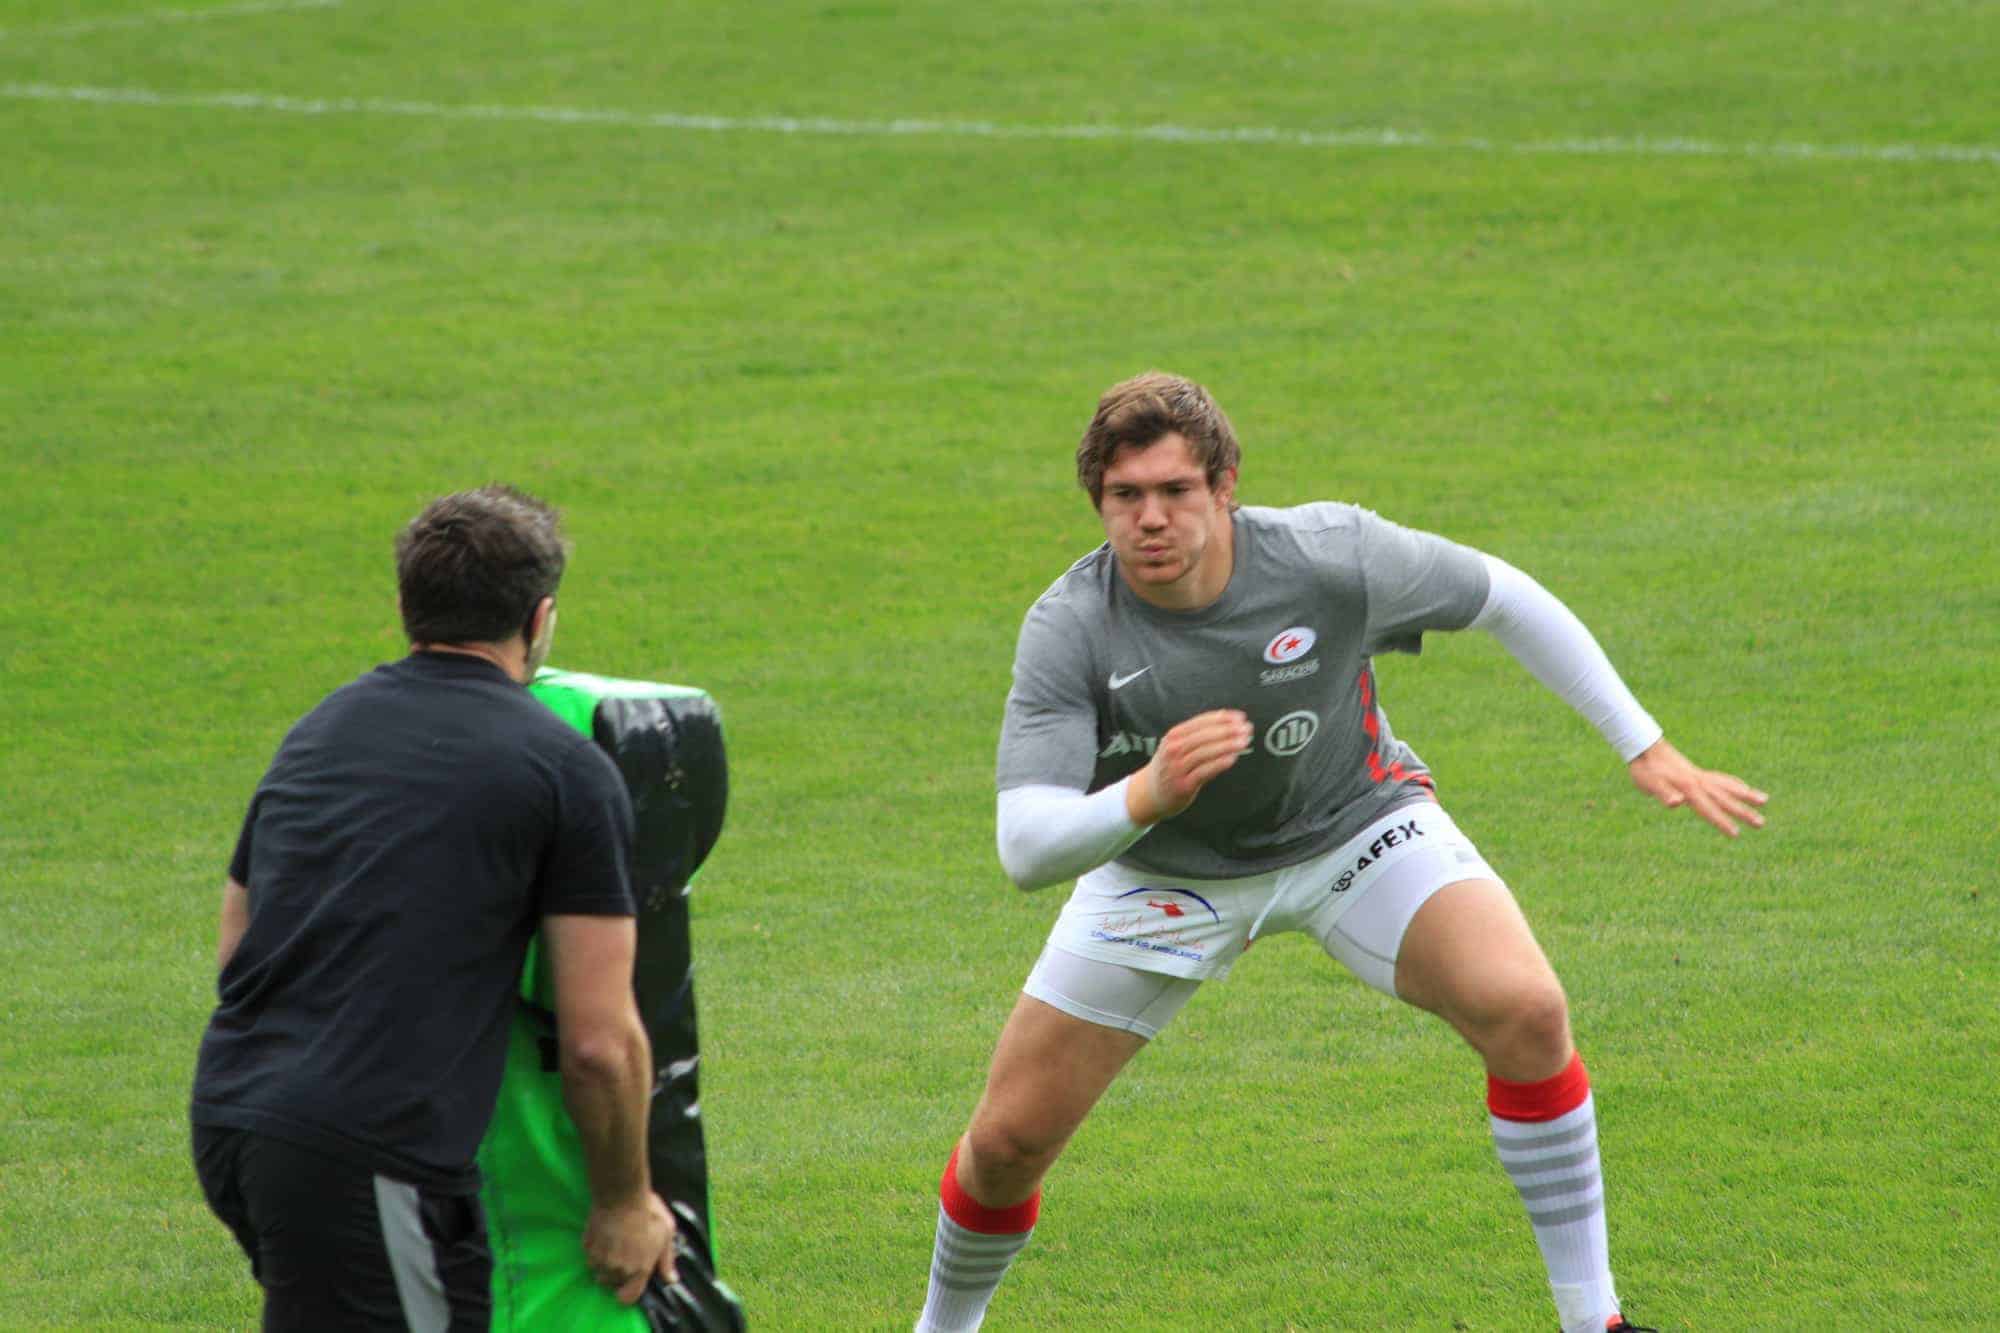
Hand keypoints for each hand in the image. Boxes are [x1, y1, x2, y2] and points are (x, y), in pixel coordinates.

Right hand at [582, 1192, 676, 1303]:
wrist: (622, 1196)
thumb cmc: (649, 1213)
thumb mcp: (667, 1234)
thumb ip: (667, 1261)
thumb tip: (671, 1280)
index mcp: (640, 1269)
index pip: (627, 1298)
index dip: (627, 1293)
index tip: (629, 1282)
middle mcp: (618, 1270)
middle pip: (612, 1283)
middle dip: (617, 1273)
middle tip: (623, 1253)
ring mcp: (601, 1260)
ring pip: (599, 1271)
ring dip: (604, 1263)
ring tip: (613, 1243)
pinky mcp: (588, 1248)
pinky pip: (589, 1257)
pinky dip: (594, 1250)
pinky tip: (604, 1235)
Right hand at [1129, 709, 1254, 824]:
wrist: (1148, 793)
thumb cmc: (1168, 768)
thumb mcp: (1175, 746)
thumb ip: (1197, 736)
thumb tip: (1227, 723)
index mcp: (1174, 736)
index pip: (1201, 722)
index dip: (1223, 718)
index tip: (1240, 718)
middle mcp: (1174, 750)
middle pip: (1204, 735)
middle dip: (1228, 730)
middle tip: (1246, 729)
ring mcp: (1177, 768)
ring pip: (1205, 752)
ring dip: (1227, 745)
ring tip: (1243, 742)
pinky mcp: (1183, 785)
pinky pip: (1204, 772)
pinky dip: (1219, 764)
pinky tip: (1232, 758)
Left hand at [1627, 738, 1767, 836]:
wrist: (1644, 747)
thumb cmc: (1644, 769)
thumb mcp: (1648, 784)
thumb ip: (1663, 793)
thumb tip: (1677, 802)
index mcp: (1688, 787)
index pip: (1708, 809)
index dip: (1721, 822)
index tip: (1736, 834)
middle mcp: (1698, 781)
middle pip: (1724, 798)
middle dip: (1743, 811)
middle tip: (1761, 823)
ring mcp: (1700, 776)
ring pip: (1728, 786)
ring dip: (1746, 794)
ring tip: (1765, 800)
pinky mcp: (1697, 773)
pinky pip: (1721, 779)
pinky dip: (1734, 784)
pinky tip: (1741, 787)